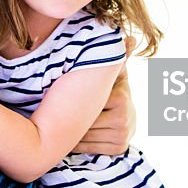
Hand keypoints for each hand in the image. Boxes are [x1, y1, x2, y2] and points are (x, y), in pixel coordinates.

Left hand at [70, 36, 135, 154]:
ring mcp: (122, 136)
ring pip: (82, 135)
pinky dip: (76, 142)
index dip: (72, 97)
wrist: (127, 114)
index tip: (63, 93)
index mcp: (121, 97)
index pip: (86, 101)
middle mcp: (124, 119)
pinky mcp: (118, 149)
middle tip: (57, 107)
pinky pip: (86, 147)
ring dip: (69, 130)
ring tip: (63, 120)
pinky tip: (72, 133)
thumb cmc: (112, 89)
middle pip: (83, 119)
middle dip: (69, 114)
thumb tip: (130, 38)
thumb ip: (115, 56)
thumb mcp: (113, 72)